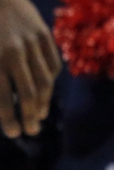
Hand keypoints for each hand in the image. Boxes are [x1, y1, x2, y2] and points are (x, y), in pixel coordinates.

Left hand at [0, 0, 61, 137]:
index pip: (3, 97)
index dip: (8, 118)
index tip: (12, 133)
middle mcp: (15, 52)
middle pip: (28, 93)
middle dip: (29, 116)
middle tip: (30, 131)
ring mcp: (33, 43)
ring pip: (44, 81)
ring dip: (43, 102)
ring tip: (39, 116)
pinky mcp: (45, 36)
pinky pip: (52, 64)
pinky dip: (50, 81)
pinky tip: (45, 93)